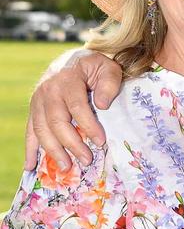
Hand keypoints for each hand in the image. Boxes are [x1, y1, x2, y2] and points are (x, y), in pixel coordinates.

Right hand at [25, 50, 122, 170]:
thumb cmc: (93, 67)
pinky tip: (30, 166)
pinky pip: (30, 131)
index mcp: (68, 80)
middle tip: (87, 161)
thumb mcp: (107, 68)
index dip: (88, 126)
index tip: (100, 142)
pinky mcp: (34, 110)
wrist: (73, 60)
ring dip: (53, 150)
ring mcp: (38, 101)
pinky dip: (29, 149)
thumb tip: (102, 105)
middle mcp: (48, 90)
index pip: (77, 106)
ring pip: (42, 129)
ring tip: (67, 167)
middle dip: (72, 144)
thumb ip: (109, 83)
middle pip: (57, 121)